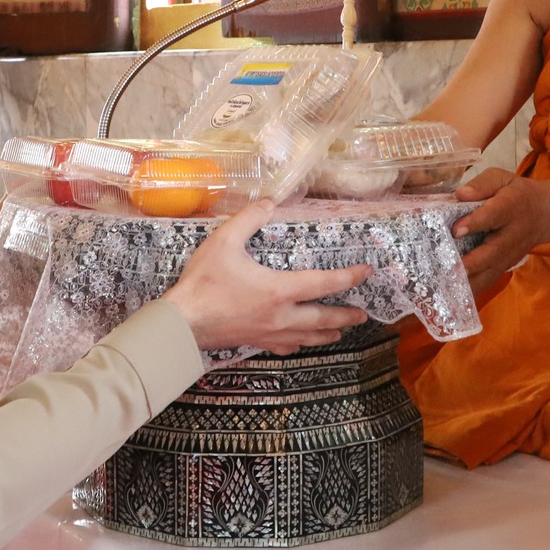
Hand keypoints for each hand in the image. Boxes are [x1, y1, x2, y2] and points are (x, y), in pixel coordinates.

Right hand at [164, 201, 368, 354]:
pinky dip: (298, 344)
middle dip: (346, 315)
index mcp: (279, 290)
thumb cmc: (204, 282)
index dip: (348, 277)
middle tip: (364, 314)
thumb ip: (249, 219)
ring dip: (327, 333)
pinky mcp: (255, 343)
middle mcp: (281, 316)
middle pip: (323, 318)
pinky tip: (298, 344)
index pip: (323, 283)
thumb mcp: (224, 241)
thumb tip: (269, 203)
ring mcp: (269, 333)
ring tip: (340, 331)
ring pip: (307, 337)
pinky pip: (284, 347)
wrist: (183, 323)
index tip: (366, 272)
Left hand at [451, 168, 549, 286]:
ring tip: (442, 288)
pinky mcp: (503, 268)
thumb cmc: (516, 193)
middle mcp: (510, 236)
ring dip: (466, 283)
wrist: (547, 214)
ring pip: (489, 273)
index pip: (493, 216)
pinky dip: (470, 291)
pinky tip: (449, 295)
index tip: (456, 230)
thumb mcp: (501, 179)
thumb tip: (460, 194)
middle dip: (469, 263)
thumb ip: (482, 184)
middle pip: (491, 253)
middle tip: (445, 268)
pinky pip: (487, 282)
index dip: (474, 223)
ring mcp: (508, 256)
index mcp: (509, 208)